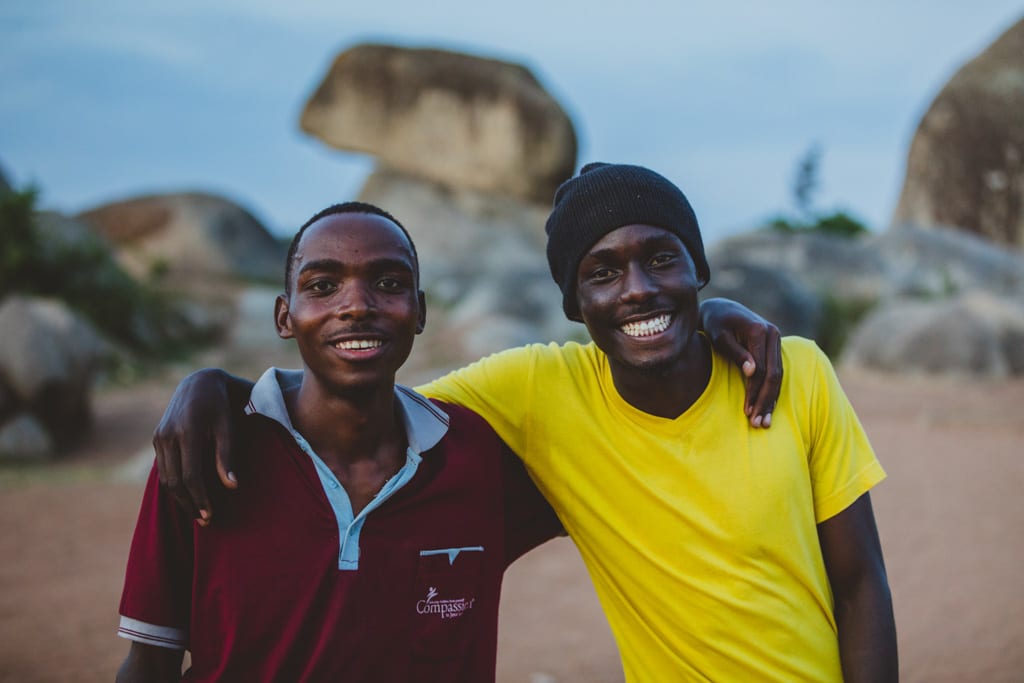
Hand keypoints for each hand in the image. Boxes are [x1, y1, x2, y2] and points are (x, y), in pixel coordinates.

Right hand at [152, 368, 246, 524]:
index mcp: (187, 431)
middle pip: (174, 481)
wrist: (199, 382)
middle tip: (205, 521)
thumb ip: (227, 456)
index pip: (190, 476)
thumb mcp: (228, 426)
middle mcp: (167, 435)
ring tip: (197, 513)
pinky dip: (174, 485)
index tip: (210, 515)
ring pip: (165, 478)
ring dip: (180, 498)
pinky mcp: (156, 438)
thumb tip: (232, 487)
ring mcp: (158, 437)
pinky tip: (187, 495)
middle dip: (189, 504)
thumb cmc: (221, 405)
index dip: (200, 498)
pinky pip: (163, 469)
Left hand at [699, 297, 781, 427]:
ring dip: (772, 400)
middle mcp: (773, 333)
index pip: (761, 369)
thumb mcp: (719, 336)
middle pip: (774, 374)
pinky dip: (773, 390)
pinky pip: (777, 371)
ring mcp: (776, 339)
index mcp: (759, 331)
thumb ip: (735, 353)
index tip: (747, 411)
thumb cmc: (715, 323)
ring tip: (764, 422)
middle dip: (766, 401)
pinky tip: (768, 408)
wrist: (721, 308)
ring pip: (779, 375)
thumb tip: (752, 372)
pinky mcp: (775, 346)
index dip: (754, 392)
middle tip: (758, 423)